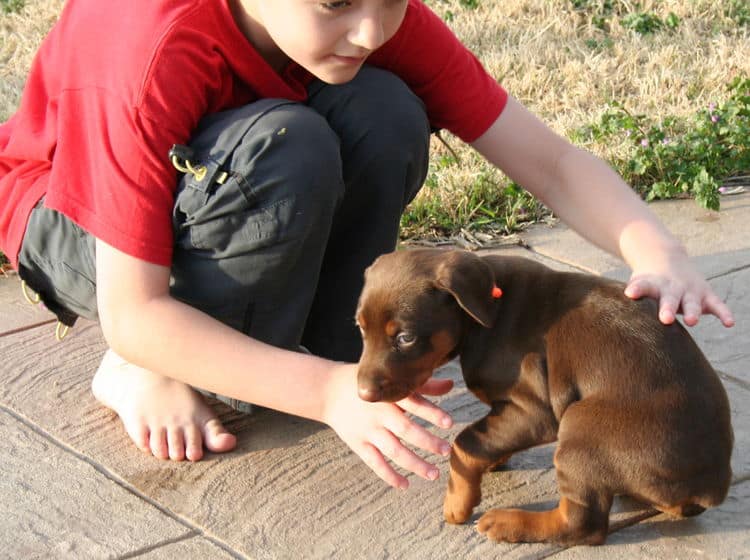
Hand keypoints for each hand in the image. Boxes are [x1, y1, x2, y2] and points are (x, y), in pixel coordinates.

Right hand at [322, 363, 453, 488]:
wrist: (328, 391)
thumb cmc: (368, 383)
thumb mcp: (391, 379)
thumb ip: (421, 385)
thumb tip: (451, 384)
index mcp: (390, 394)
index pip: (414, 403)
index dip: (431, 412)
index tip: (449, 423)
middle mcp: (379, 412)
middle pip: (406, 429)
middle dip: (427, 442)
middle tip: (446, 451)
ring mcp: (368, 430)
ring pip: (393, 450)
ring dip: (414, 463)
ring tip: (434, 474)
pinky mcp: (358, 443)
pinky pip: (375, 463)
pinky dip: (389, 475)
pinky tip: (405, 485)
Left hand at [624, 246, 733, 327]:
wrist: (665, 257)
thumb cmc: (648, 280)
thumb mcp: (638, 283)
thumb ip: (633, 292)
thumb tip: (621, 301)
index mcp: (653, 285)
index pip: (644, 286)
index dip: (637, 290)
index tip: (630, 293)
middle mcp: (673, 287)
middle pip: (670, 299)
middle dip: (668, 308)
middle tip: (665, 319)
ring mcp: (691, 291)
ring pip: (693, 302)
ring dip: (693, 311)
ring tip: (691, 321)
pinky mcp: (706, 295)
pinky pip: (717, 305)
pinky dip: (724, 313)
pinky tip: (729, 323)